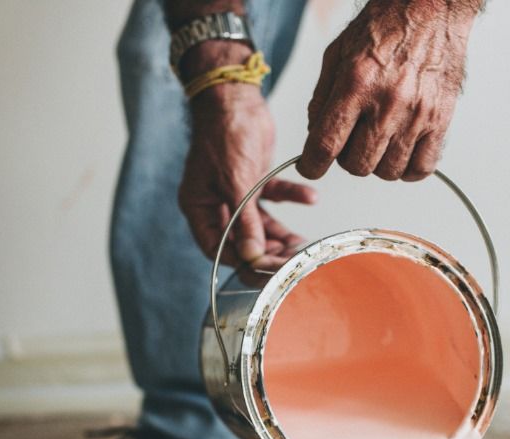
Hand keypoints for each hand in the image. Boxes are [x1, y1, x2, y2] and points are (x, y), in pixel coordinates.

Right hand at [179, 47, 315, 269]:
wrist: (235, 95)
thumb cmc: (224, 133)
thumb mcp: (236, 181)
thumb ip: (245, 220)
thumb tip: (253, 256)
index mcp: (198, 207)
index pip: (217, 249)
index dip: (241, 262)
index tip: (266, 271)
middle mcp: (215, 204)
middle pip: (241, 241)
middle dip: (267, 251)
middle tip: (292, 260)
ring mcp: (235, 193)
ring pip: (260, 225)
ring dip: (282, 234)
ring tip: (304, 243)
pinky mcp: (254, 180)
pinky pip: (274, 198)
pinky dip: (292, 198)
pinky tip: (311, 198)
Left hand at [299, 0, 479, 181]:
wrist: (431, 8)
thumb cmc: (386, 26)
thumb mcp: (338, 53)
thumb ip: (322, 97)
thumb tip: (315, 134)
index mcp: (356, 83)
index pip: (326, 144)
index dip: (313, 164)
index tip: (312, 166)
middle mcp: (388, 102)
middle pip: (357, 165)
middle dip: (346, 159)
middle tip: (351, 141)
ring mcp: (417, 114)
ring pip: (387, 172)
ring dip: (377, 164)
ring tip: (377, 142)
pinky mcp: (440, 119)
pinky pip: (422, 167)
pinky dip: (408, 169)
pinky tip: (401, 152)